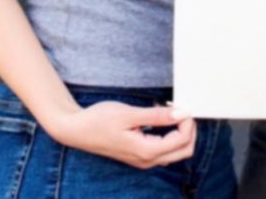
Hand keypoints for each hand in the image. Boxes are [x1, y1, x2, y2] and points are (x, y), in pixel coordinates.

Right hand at [47, 101, 195, 168]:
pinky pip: (164, 149)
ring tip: (168, 110)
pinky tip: (159, 116)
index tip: (179, 104)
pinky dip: (169, 134)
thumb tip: (182, 113)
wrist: (76, 130)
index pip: (182, 140)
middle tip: (179, 108)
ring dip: (179, 131)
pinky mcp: (139, 155)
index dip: (187, 121)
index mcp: (146, 151)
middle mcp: (147, 160)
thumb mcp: (129, 114)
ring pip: (176, 151)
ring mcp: (143, 160)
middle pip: (184, 150)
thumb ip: (157, 116)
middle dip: (189, 129)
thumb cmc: (99, 120)